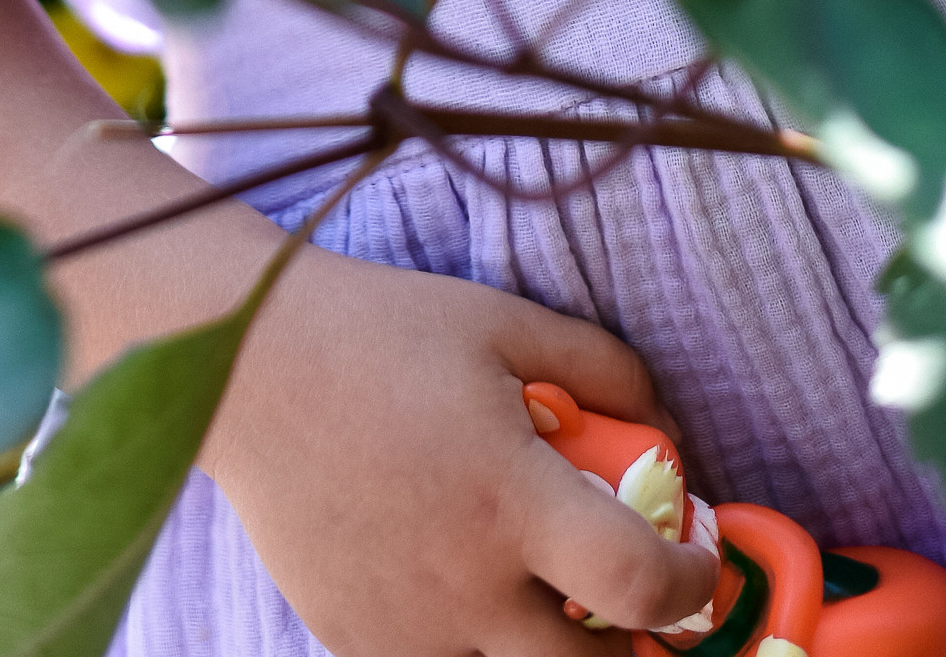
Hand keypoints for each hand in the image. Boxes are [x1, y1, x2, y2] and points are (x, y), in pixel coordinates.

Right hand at [204, 242, 718, 655]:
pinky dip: (466, 638)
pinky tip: (449, 570)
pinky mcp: (355, 642)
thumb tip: (671, 434)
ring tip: (524, 575)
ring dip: (539, 643)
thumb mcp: (504, 321)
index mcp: (509, 500)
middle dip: (624, 641)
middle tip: (613, 585)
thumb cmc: (381, 332)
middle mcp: (465, 583)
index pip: (640, 589)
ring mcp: (407, 626)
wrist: (250, 366)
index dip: (691, 587)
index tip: (695, 561)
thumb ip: (605, 371)